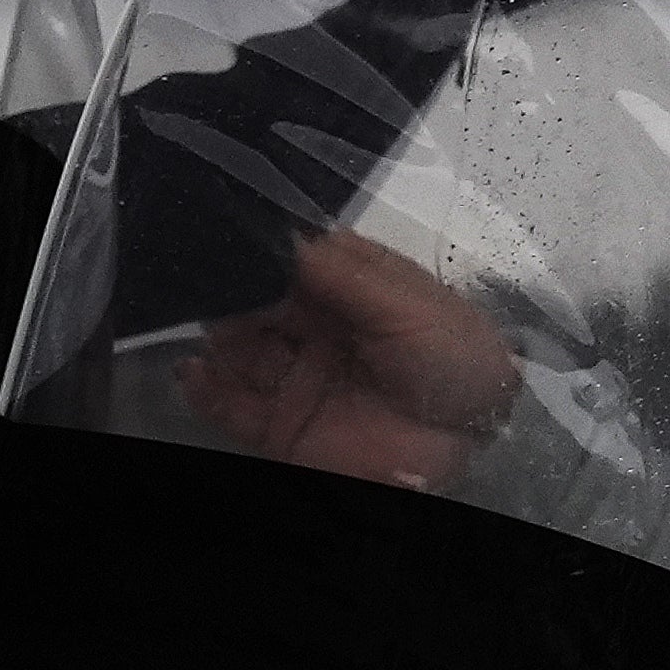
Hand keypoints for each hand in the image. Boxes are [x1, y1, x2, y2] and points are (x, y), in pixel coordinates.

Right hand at [183, 229, 518, 490]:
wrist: (476, 444)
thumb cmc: (454, 359)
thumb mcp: (407, 306)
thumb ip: (343, 273)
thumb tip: (283, 232)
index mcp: (353, 288)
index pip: (296, 257)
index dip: (267, 245)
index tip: (233, 226)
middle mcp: (318, 326)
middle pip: (260, 299)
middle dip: (238, 287)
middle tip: (214, 277)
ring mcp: (297, 375)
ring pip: (238, 346)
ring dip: (220, 331)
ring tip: (213, 321)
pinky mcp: (282, 425)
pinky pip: (228, 405)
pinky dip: (204, 388)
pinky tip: (193, 371)